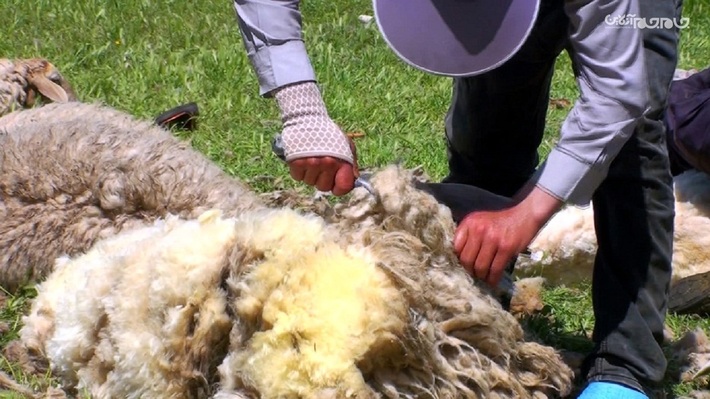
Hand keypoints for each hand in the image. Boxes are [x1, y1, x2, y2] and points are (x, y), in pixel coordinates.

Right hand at [274, 81, 357, 195]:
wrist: (307, 118)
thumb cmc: (329, 134)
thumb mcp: (345, 145)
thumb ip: (352, 164)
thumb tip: (354, 180)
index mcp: (342, 160)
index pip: (343, 187)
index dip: (339, 188)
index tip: (335, 184)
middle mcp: (327, 163)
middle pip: (324, 187)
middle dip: (322, 179)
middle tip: (321, 166)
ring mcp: (311, 163)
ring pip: (310, 183)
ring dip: (310, 174)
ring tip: (312, 159)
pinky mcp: (296, 162)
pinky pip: (298, 177)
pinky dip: (299, 171)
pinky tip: (302, 159)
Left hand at [453, 185, 561, 286]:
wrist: (525, 216)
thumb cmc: (501, 221)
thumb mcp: (480, 221)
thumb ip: (468, 235)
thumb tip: (458, 257)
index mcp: (469, 222)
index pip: (456, 247)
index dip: (459, 260)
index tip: (464, 266)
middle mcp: (478, 229)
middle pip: (466, 259)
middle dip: (470, 271)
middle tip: (474, 275)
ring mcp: (492, 239)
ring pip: (480, 267)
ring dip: (482, 277)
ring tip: (484, 279)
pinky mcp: (506, 248)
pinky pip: (495, 269)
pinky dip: (493, 279)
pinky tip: (493, 281)